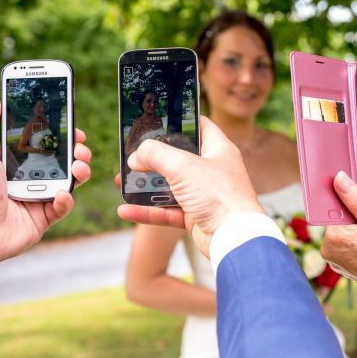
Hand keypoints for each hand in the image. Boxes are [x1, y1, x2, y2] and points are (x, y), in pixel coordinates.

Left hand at [0, 101, 91, 261]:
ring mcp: (34, 200)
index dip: (57, 137)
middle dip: (75, 153)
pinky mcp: (41, 220)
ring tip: (79, 167)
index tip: (72, 130)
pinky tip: (62, 192)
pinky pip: (61, 208)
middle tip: (81, 148)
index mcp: (10, 164)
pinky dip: (66, 200)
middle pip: (58, 163)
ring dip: (78, 172)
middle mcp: (23, 181)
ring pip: (66, 183)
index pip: (40, 146)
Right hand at [117, 117, 263, 257]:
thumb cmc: (220, 195)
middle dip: (152, 158)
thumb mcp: (183, 166)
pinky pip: (167, 211)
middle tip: (130, 155)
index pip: (198, 126)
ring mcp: (204, 194)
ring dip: (145, 186)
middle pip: (178, 158)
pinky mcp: (196, 216)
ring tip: (121, 182)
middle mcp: (212, 170)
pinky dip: (148, 211)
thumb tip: (137, 155)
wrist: (235, 239)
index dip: (178, 120)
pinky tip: (126, 210)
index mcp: (218, 150)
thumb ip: (157, 155)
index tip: (155, 119)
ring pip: (169, 186)